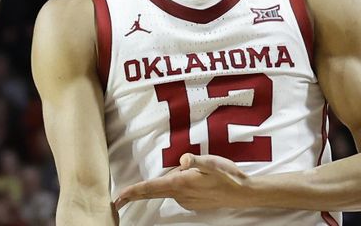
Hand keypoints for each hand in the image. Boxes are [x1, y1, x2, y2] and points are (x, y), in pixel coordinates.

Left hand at [115, 153, 249, 211]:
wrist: (242, 193)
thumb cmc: (227, 175)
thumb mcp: (213, 163)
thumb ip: (197, 160)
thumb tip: (184, 159)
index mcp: (181, 183)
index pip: (151, 188)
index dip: (134, 192)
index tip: (118, 199)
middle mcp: (180, 194)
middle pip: (153, 193)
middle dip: (135, 196)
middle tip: (118, 200)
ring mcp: (186, 200)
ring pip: (166, 191)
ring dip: (157, 188)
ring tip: (156, 182)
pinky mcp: (192, 202)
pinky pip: (176, 193)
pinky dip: (172, 188)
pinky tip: (181, 181)